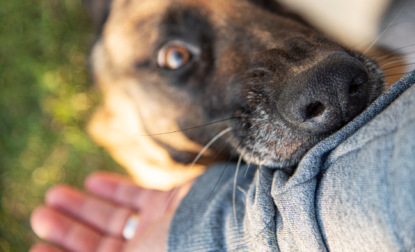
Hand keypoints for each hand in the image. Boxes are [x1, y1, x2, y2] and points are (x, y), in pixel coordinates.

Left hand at [30, 171, 192, 251]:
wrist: (224, 224)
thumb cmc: (176, 251)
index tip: (36, 247)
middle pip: (99, 242)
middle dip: (68, 229)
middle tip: (40, 213)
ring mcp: (158, 228)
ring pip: (114, 217)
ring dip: (84, 206)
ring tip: (53, 194)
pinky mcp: (169, 204)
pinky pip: (136, 196)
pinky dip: (114, 188)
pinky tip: (91, 180)